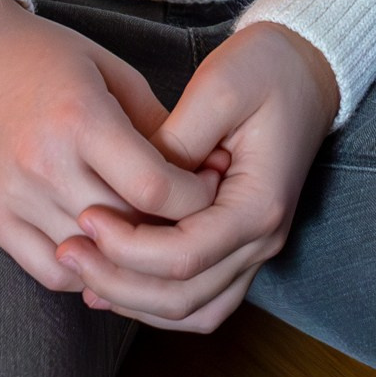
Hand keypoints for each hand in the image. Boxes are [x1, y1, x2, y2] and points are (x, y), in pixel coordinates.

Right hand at [0, 0, 220, 294]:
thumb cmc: (45, 55)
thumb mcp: (110, 70)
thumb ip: (154, 123)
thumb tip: (199, 171)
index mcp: (80, 117)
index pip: (153, 187)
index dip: (193, 198)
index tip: (207, 189)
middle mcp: (44, 164)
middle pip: (126, 227)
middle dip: (168, 228)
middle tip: (191, 217)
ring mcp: (14, 198)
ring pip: (91, 259)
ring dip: (127, 256)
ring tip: (150, 236)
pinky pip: (51, 272)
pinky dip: (85, 272)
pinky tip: (104, 250)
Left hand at [62, 21, 337, 331]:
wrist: (305, 68)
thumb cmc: (265, 68)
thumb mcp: (218, 87)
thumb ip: (176, 141)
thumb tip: (132, 184)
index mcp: (260, 204)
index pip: (185, 254)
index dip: (128, 246)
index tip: (85, 218)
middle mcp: (262, 239)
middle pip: (184, 296)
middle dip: (119, 282)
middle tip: (70, 250)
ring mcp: (253, 248)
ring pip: (191, 309)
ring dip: (134, 300)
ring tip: (84, 271)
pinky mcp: (239, 244)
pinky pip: (199, 298)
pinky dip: (157, 299)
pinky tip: (115, 279)